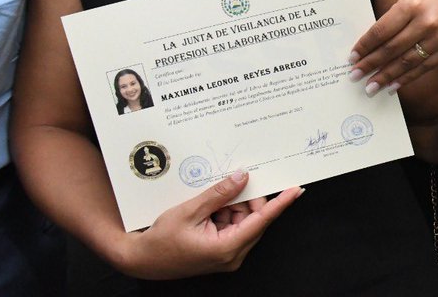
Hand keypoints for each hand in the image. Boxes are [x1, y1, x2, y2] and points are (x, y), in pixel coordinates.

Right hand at [116, 171, 300, 278]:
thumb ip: (219, 194)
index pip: (262, 221)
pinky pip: (234, 226)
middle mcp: (232, 255)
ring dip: (234, 206)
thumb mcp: (189, 211)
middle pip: (254, 219)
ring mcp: (228, 255)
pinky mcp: (222, 252)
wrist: (141, 260)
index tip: (296, 190)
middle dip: (246, 200)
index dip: (280, 203)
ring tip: (211, 202)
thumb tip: (242, 177)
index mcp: (226, 248)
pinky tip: (210, 209)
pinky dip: (227, 213)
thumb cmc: (160, 240)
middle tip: (232, 184)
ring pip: (245, 221)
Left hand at [349, 0, 437, 92]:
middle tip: (354, 76)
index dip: (365, 46)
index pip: (381, 30)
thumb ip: (400, 14)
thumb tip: (377, 39)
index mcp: (413, 3)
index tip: (353, 57)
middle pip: (391, 49)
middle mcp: (427, 22)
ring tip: (370, 86)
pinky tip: (394, 85)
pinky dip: (408, 77)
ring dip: (386, 76)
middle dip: (370, 64)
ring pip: (407, 62)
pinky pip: (426, 67)